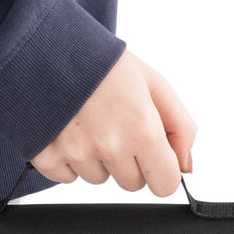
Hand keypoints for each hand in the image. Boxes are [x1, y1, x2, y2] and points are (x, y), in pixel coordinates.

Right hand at [30, 49, 196, 196]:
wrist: (49, 48)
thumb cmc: (103, 64)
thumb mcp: (154, 84)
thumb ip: (180, 127)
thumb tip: (186, 166)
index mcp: (142, 128)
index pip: (165, 185)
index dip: (162, 171)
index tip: (153, 157)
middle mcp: (110, 145)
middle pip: (132, 184)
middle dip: (129, 162)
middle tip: (116, 127)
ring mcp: (77, 153)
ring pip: (99, 179)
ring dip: (98, 160)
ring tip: (90, 124)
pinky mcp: (48, 157)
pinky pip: (68, 178)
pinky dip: (69, 160)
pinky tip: (68, 131)